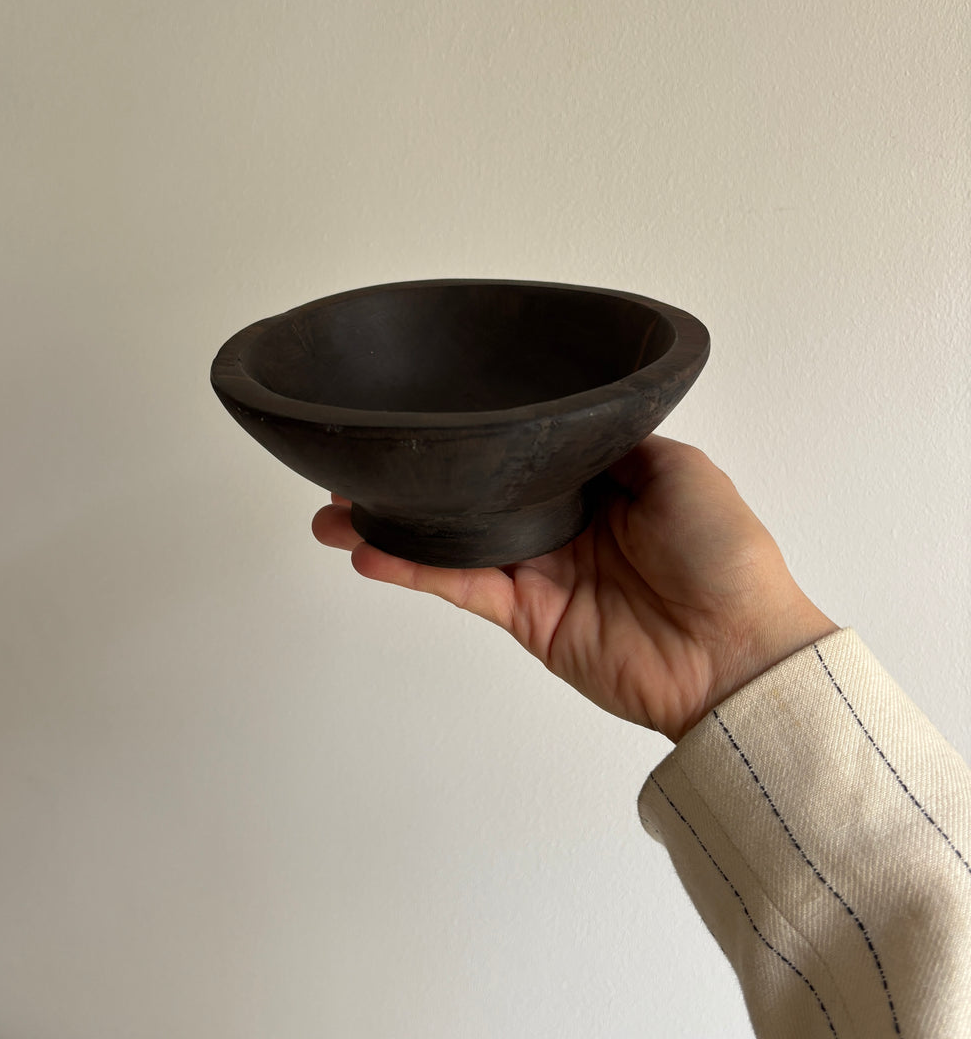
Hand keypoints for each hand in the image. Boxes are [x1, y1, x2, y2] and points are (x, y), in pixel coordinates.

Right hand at [312, 436, 836, 741]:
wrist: (736, 650)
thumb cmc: (725, 556)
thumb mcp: (682, 469)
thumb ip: (620, 441)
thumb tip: (576, 420)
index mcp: (599, 488)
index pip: (522, 458)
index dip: (475, 441)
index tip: (429, 419)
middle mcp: (561, 527)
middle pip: (473, 500)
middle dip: (417, 485)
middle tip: (357, 469)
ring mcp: (538, 573)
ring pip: (452, 542)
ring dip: (392, 527)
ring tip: (334, 511)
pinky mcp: (525, 617)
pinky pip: (460, 585)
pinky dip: (414, 568)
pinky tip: (368, 549)